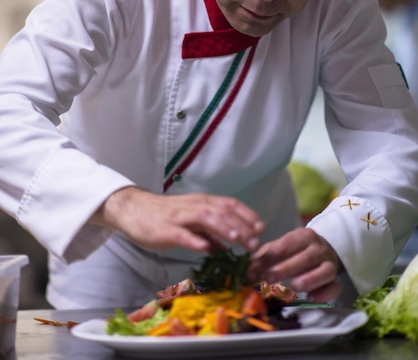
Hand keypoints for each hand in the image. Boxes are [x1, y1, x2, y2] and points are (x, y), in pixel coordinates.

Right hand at [90, 186, 265, 253]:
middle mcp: (194, 205)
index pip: (229, 204)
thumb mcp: (190, 222)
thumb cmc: (163, 216)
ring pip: (205, 217)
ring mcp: (179, 216)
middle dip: (240, 226)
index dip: (246, 214)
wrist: (133, 209)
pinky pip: (181, 233)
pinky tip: (204, 247)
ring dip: (222, 227)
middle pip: (221, 211)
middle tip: (255, 242)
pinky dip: (194, 239)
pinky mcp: (164, 229)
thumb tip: (226, 246)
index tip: (261, 227)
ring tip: (237, 239)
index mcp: (202, 202)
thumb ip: (208, 232)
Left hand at [246, 227, 341, 302]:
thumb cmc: (297, 250)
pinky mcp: (336, 280)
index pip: (286, 244)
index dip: (269, 257)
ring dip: (310, 279)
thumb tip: (248, 272)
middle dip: (286, 268)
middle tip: (269, 278)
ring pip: (325, 271)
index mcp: (303, 236)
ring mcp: (329, 264)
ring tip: (294, 286)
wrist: (325, 249)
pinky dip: (325, 293)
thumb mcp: (281, 247)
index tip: (253, 271)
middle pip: (306, 257)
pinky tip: (311, 298)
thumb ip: (265, 258)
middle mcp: (318, 248)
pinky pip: (335, 287)